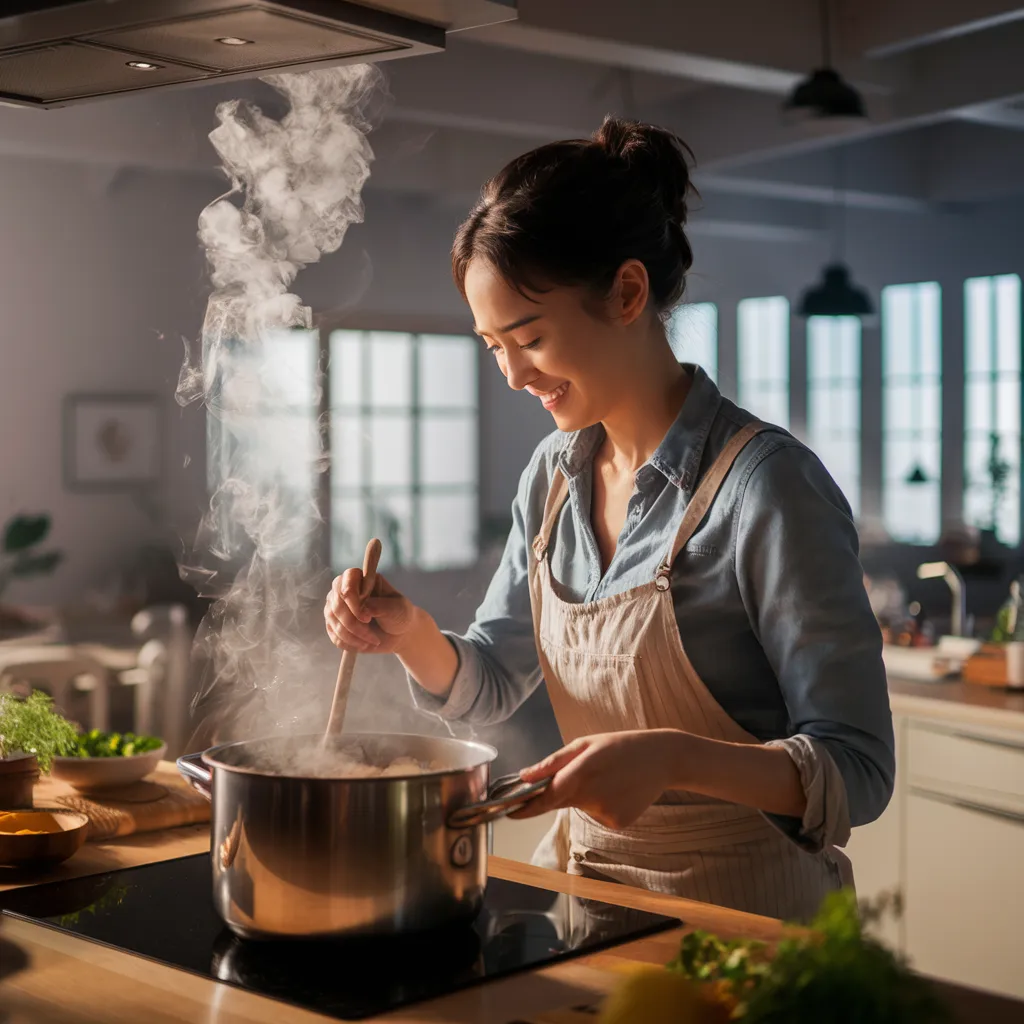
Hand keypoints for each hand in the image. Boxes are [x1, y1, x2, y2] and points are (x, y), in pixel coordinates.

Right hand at [324, 568, 419, 654]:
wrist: (398, 632)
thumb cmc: (399, 614)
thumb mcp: (396, 608)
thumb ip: (379, 606)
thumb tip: (362, 610)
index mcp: (360, 578)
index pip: (346, 582)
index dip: (352, 601)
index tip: (367, 618)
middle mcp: (343, 589)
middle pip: (337, 604)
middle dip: (353, 624)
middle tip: (371, 635)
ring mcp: (336, 606)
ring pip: (333, 621)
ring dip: (352, 636)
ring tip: (371, 640)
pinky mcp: (334, 624)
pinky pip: (333, 635)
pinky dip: (349, 643)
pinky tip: (363, 644)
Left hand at [511, 730, 679, 829]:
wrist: (663, 759)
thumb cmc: (620, 746)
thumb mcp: (586, 744)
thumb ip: (553, 762)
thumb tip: (524, 776)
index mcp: (582, 771)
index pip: (546, 796)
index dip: (525, 807)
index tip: (509, 813)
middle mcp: (592, 796)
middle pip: (561, 801)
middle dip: (560, 793)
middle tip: (583, 775)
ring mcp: (606, 813)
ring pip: (581, 808)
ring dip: (585, 796)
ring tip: (609, 777)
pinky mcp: (618, 823)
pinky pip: (598, 816)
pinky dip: (602, 805)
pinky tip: (619, 790)